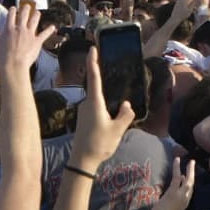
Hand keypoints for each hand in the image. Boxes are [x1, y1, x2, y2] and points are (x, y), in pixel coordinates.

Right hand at [0, 3, 52, 71]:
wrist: (14, 65)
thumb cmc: (2, 57)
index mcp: (8, 29)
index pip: (11, 15)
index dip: (12, 10)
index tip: (13, 8)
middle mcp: (20, 28)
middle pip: (24, 14)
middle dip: (26, 8)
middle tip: (27, 6)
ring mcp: (29, 34)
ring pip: (34, 20)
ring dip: (36, 15)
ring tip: (38, 12)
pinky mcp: (37, 41)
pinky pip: (44, 34)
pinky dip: (49, 30)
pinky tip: (53, 27)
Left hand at [72, 48, 135, 167]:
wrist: (81, 161)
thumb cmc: (99, 144)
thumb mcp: (117, 130)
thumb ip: (125, 115)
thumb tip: (127, 104)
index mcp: (94, 103)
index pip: (94, 77)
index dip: (93, 61)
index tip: (93, 48)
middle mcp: (87, 104)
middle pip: (96, 87)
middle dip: (103, 77)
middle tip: (111, 67)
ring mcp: (84, 111)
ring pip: (97, 99)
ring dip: (106, 97)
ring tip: (119, 101)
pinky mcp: (84, 119)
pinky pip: (96, 107)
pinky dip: (104, 106)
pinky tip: (112, 116)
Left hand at [150, 157, 194, 209]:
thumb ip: (171, 205)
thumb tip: (170, 197)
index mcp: (184, 206)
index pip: (189, 193)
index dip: (189, 184)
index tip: (187, 177)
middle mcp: (185, 200)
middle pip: (192, 185)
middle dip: (193, 175)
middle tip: (193, 165)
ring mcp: (180, 195)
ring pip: (188, 180)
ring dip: (189, 169)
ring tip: (190, 161)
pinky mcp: (174, 191)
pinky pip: (177, 177)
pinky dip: (177, 167)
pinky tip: (177, 160)